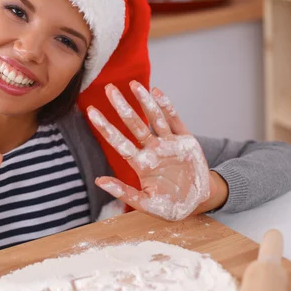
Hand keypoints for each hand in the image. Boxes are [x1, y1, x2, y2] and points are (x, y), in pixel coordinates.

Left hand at [87, 81, 218, 220]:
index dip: (105, 127)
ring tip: (134, 84)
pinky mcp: (186, 141)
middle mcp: (152, 150)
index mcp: (141, 164)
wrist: (199, 202)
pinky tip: (157, 93)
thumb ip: (124, 193)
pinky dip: (167, 106)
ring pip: (154, 118)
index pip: (119, 142)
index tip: (91, 111)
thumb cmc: (171, 205)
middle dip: (122, 107)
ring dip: (144, 101)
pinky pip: (175, 120)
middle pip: (134, 124)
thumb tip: (99, 181)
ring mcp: (168, 143)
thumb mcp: (147, 204)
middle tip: (109, 88)